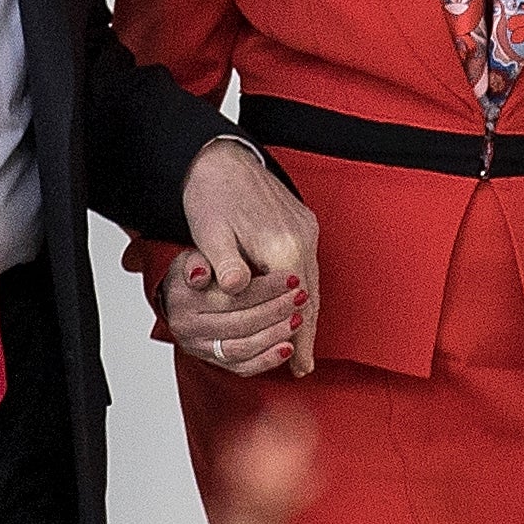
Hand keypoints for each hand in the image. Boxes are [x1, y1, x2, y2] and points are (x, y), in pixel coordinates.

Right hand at [161, 247, 305, 376]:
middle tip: (301, 297)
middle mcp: (187, 327)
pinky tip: (288, 348)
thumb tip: (213, 277)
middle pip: (239, 324)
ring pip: (243, 348)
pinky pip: (242, 367)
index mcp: (183, 298)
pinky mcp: (211, 361)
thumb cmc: (198, 267)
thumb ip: (207, 260)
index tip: (291, 278)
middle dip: (276, 311)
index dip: (265, 289)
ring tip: (298, 319)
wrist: (179, 293)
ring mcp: (199, 347)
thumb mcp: (198, 253)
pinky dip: (267, 359)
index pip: (231, 297)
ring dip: (275, 334)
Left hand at [178, 139, 320, 372]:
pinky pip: (308, 264)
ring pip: (312, 281)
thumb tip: (234, 290)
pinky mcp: (303, 222)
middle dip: (307, 333)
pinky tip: (297, 303)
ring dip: (307, 312)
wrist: (220, 157)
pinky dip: (304, 288)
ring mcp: (306, 229)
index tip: (297, 366)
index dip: (296, 337)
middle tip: (304, 367)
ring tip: (302, 343)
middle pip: (310, 296)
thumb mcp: (211, 234)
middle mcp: (302, 238)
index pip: (295, 304)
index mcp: (282, 246)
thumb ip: (225, 265)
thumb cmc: (211, 195)